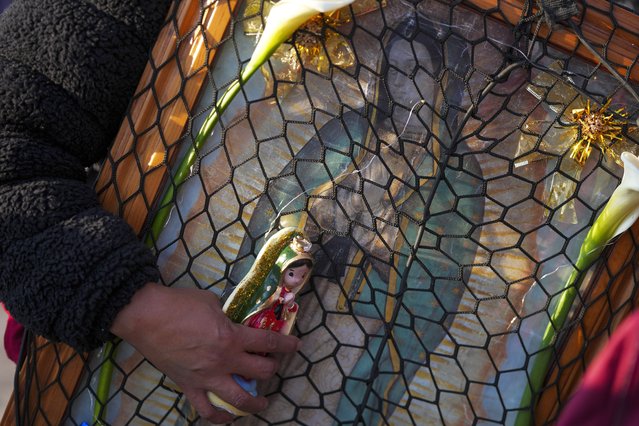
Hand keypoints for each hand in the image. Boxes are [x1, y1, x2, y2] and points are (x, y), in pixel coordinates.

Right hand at [110, 282, 299, 423]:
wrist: (146, 316)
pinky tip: (228, 417)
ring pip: (239, 400)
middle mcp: (223, 362)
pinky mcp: (189, 386)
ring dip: (255, 403)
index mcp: (231, 338)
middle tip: (272, 364)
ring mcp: (206, 378)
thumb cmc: (179, 304)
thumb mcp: (212, 303)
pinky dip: (220, 417)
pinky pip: (206, 410)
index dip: (286, 344)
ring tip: (262, 403)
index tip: (295, 345)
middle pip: (260, 371)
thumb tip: (232, 321)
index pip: (268, 342)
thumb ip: (227, 315)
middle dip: (272, 368)